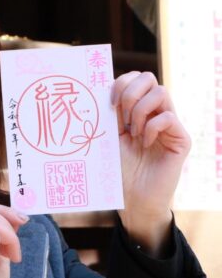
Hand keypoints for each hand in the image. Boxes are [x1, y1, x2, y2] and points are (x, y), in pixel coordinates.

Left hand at [111, 71, 190, 254]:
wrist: (132, 200)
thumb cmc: (117, 170)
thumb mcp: (108, 136)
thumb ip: (108, 113)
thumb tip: (97, 87)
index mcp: (135, 109)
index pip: (134, 78)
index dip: (120, 83)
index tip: (108, 102)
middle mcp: (154, 112)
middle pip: (148, 77)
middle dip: (130, 92)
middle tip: (122, 116)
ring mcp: (169, 124)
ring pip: (161, 92)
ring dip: (140, 110)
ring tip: (133, 133)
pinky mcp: (181, 139)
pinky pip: (168, 118)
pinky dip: (152, 127)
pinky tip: (144, 144)